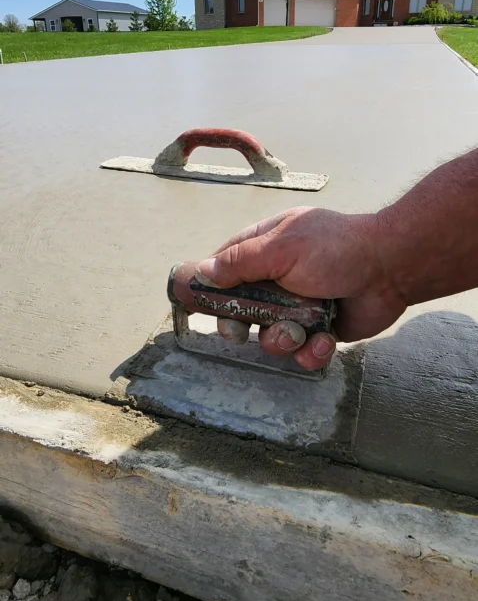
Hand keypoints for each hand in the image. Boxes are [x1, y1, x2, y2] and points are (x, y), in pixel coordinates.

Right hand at [197, 206, 405, 369]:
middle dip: (242, 325)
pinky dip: (311, 351)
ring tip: (301, 331)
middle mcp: (277, 278)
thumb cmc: (336, 249)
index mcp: (265, 249)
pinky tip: (324, 340)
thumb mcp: (282, 248)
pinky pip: (302, 352)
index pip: (224, 269)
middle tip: (243, 331)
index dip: (212, 290)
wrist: (390, 269)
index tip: (204, 307)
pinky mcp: (319, 330)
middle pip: (240, 311)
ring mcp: (298, 306)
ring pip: (269, 337)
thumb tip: (203, 271)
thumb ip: (240, 262)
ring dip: (282, 339)